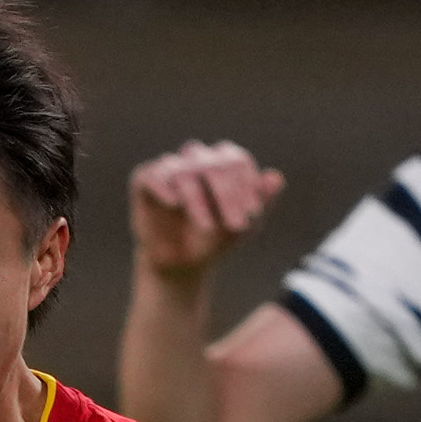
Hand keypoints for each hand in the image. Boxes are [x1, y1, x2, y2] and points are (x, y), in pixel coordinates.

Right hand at [127, 142, 285, 280]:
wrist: (181, 262)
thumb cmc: (215, 238)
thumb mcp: (242, 225)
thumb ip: (260, 202)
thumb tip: (276, 177)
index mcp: (224, 162)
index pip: (237, 162)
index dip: (246, 187)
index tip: (252, 215)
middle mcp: (198, 159)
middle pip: (215, 164)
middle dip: (228, 195)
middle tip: (236, 225)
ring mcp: (171, 168)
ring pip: (185, 171)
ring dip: (198, 198)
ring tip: (207, 227)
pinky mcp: (145, 180)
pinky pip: (152, 175)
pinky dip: (163, 186)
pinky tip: (174, 202)